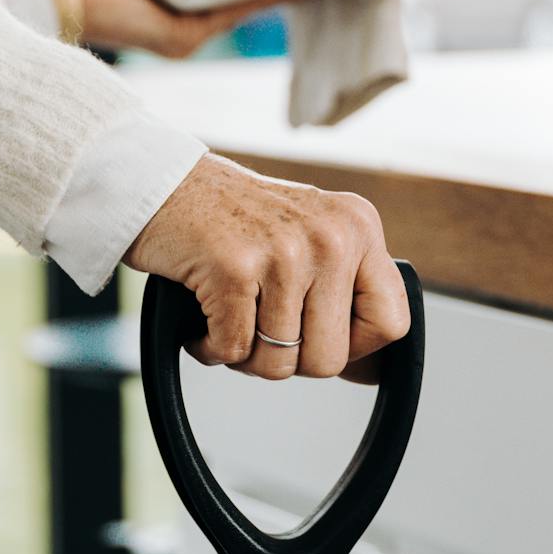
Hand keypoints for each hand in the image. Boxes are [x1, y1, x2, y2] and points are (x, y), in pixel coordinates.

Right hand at [125, 152, 409, 381]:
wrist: (161, 182)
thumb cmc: (230, 218)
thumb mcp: (309, 237)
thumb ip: (341, 288)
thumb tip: (366, 371)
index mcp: (357, 226)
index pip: (391, 321)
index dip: (355, 349)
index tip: (318, 340)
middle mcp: (331, 236)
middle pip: (329, 358)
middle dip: (286, 358)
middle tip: (258, 325)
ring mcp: (284, 252)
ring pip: (279, 364)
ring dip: (242, 353)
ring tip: (227, 314)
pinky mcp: (235, 269)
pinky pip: (233, 351)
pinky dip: (209, 347)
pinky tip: (201, 317)